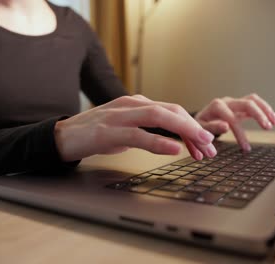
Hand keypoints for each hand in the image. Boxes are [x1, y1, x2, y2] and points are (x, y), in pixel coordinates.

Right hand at [54, 95, 216, 161]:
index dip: (191, 125)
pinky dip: (159, 142)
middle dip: (194, 126)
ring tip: (202, 144)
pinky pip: (138, 135)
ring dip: (184, 130)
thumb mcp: (126, 129)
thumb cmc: (96, 133)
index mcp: (137, 104)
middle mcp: (131, 105)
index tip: (206, 142)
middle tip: (211, 143)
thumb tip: (173, 140)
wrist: (62, 136)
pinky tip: (174, 149)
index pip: (171, 111)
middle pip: (170, 110)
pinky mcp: (108, 131)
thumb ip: (147, 130)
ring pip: (158, 117)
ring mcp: (119, 116)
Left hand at [194, 93, 274, 150]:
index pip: (231, 118)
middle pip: (246, 103)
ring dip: (265, 110)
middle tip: (267, 128)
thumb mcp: (200, 129)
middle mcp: (226, 102)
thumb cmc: (198, 127)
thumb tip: (226, 126)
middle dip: (258, 115)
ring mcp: (234, 102)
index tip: (246, 147)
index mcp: (216, 107)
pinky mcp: (239, 105)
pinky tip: (273, 119)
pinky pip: (255, 103)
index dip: (240, 133)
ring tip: (274, 122)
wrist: (197, 119)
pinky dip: (265, 109)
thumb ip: (211, 128)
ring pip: (253, 100)